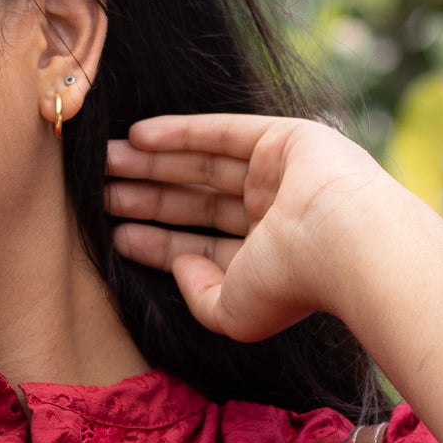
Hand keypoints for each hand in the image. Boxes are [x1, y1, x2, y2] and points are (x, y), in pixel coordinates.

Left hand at [103, 114, 389, 343]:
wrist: (342, 243)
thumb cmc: (289, 287)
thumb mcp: (231, 312)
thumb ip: (200, 296)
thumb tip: (180, 264)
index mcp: (267, 260)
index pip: (202, 245)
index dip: (157, 241)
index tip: (116, 236)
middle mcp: (274, 216)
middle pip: (196, 202)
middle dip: (148, 198)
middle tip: (101, 194)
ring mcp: (280, 175)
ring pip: (204, 165)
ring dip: (154, 164)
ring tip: (106, 164)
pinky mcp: (285, 138)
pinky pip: (222, 130)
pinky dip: (180, 131)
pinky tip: (139, 136)